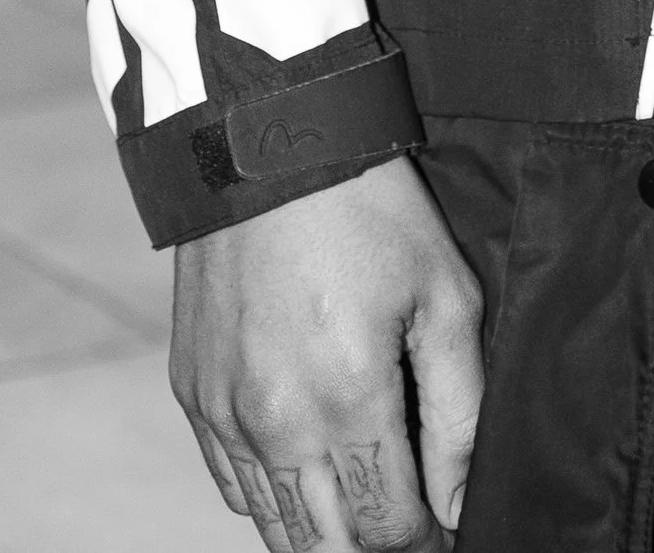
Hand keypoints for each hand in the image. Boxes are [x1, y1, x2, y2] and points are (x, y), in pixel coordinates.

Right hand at [170, 156, 483, 549]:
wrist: (264, 141)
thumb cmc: (368, 209)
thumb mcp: (445, 292)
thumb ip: (459, 413)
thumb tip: (461, 505)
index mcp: (347, 399)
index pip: (386, 530)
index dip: (424, 542)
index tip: (446, 528)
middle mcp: (275, 423)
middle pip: (326, 549)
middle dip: (373, 545)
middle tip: (408, 517)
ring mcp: (223, 414)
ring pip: (273, 529)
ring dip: (322, 533)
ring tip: (363, 501)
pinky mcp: (192, 395)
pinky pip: (232, 485)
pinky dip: (271, 497)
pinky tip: (307, 469)